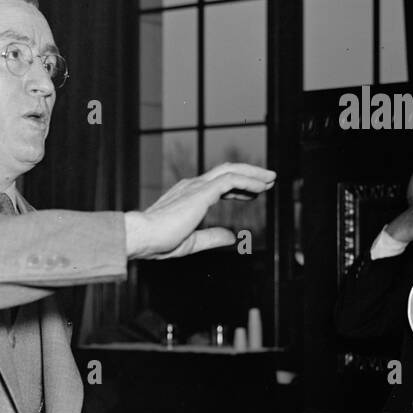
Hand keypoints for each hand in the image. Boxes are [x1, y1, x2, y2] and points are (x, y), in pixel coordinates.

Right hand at [125, 163, 275, 259]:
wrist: (142, 237)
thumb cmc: (158, 242)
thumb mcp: (192, 242)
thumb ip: (212, 237)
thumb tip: (232, 237)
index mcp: (188, 196)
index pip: (218, 185)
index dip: (238, 188)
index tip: (254, 194)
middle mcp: (192, 186)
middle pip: (227, 171)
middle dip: (250, 174)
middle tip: (268, 179)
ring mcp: (197, 187)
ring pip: (231, 171)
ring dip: (253, 174)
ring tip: (270, 179)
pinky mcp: (201, 192)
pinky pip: (230, 180)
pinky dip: (248, 182)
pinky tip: (261, 189)